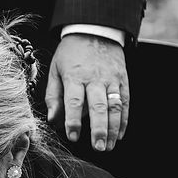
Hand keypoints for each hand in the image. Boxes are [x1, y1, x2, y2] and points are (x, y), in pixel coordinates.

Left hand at [45, 33, 128, 151]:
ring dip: (114, 128)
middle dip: (99, 129)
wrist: (95, 29)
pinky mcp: (122, 80)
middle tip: (98, 147)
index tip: (73, 137)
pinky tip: (120, 134)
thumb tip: (53, 120)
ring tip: (109, 146)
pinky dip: (124, 119)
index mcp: (75, 76)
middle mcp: (95, 79)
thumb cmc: (71, 53)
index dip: (73, 120)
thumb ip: (53, 96)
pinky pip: (125, 102)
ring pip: (114, 106)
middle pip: (98, 106)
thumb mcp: (55, 69)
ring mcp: (111, 79)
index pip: (74, 101)